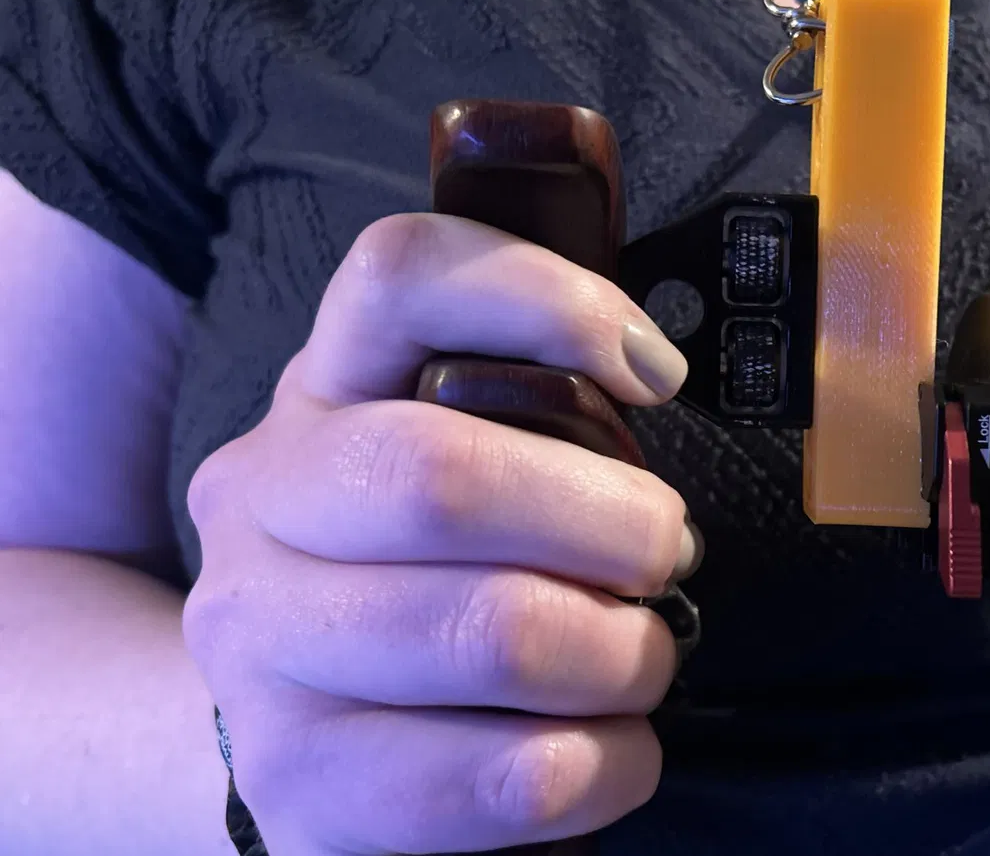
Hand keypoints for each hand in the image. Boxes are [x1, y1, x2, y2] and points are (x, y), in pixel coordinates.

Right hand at [182, 213, 699, 854]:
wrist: (304, 732)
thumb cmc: (426, 574)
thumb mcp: (459, 457)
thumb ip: (534, 409)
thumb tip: (649, 377)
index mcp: (323, 392)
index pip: (399, 275)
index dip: (546, 299)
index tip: (654, 375)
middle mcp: (263, 500)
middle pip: (443, 473)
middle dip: (612, 523)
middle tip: (662, 555)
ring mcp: (259, 646)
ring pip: (492, 630)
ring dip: (621, 654)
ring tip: (637, 658)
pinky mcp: (296, 782)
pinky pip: (507, 776)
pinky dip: (606, 764)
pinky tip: (606, 747)